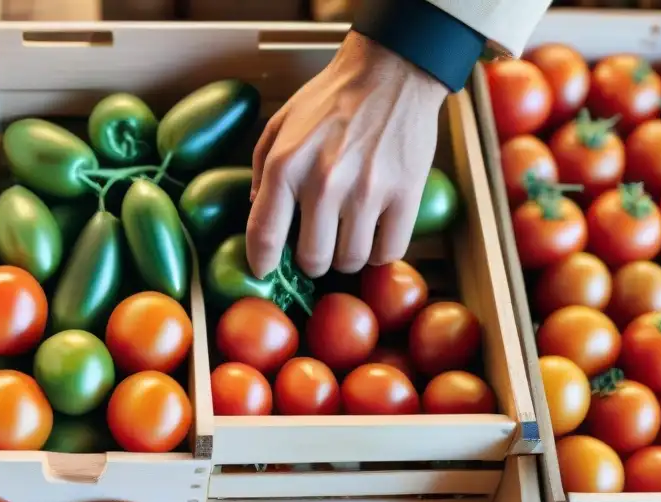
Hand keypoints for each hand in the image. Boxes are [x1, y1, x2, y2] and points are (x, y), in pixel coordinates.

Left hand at [247, 31, 447, 278]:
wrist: (391, 71)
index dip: (262, 263)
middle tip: (318, 246)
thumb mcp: (281, 124)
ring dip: (347, 257)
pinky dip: (379, 251)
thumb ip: (262, 169)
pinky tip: (375, 233)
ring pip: (351, 261)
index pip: (264, 236)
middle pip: (313, 261)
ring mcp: (367, 191)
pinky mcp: (405, 194)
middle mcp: (324, 182)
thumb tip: (255, 213)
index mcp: (286, 165)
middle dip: (313, 261)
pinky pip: (388, 251)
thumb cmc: (332, 99)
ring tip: (348, 236)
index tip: (265, 270)